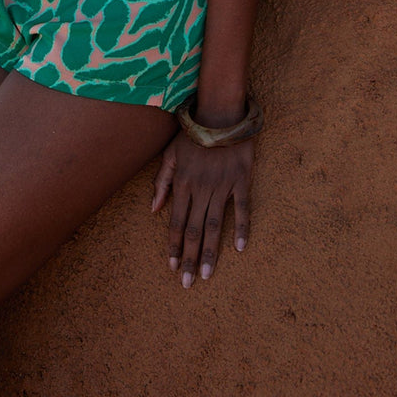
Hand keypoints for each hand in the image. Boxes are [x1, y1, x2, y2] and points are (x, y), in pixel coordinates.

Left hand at [151, 129, 254, 286]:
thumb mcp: (170, 153)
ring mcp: (222, 186)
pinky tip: (239, 248)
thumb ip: (162, 182)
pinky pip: (243, 209)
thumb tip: (154, 209)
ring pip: (214, 225)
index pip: (175, 222)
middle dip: (188, 258)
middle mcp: (201, 189)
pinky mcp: (241, 181)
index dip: (173, 246)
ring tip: (206, 275)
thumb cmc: (192, 133)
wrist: (220, 112)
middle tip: (187, 283)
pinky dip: (242, 229)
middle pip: (193, 230)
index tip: (171, 268)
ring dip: (210, 252)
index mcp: (183, 184)